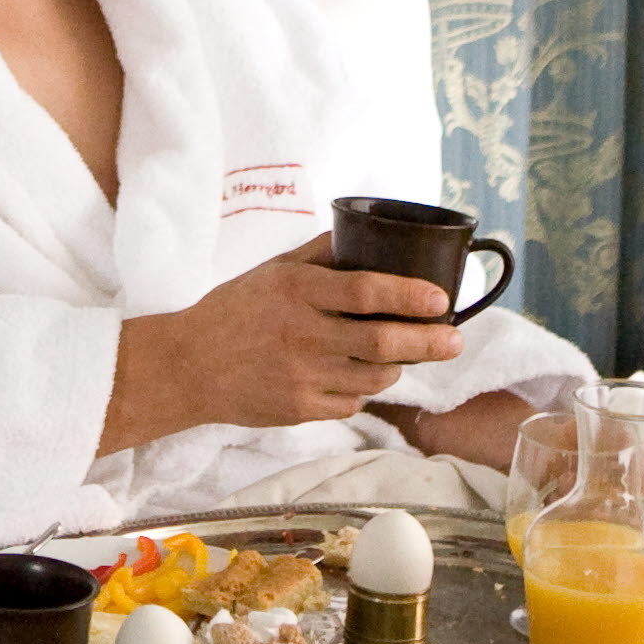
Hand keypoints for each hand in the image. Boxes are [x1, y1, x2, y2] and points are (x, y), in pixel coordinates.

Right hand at [102, 235, 462, 453]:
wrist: (188, 367)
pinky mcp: (299, 409)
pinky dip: (362, 391)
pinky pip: (350, 402)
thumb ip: (318, 254)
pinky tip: (353, 377)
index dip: (410, 295)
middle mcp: (302, 334)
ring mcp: (301, 377)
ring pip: (374, 377)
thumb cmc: (233, 312)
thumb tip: (362, 234)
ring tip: (402, 355)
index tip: (441, 299)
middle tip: (455, 341)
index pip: (366, 291)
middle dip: (428, 342)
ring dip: (396, 366)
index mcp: (297, 292)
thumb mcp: (271, 271)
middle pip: (382, 341)